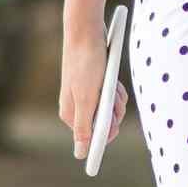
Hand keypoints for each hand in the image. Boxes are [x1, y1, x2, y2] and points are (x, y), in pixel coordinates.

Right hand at [59, 26, 127, 159]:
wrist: (86, 33)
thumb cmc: (85, 65)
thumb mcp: (86, 98)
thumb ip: (83, 127)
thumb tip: (80, 153)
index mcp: (70, 114)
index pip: (93, 137)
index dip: (107, 132)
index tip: (112, 122)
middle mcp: (77, 108)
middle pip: (105, 123)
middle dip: (113, 112)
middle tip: (110, 94)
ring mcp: (86, 96)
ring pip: (111, 110)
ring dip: (116, 99)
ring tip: (111, 84)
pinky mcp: (95, 86)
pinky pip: (112, 96)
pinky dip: (116, 90)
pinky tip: (113, 79)